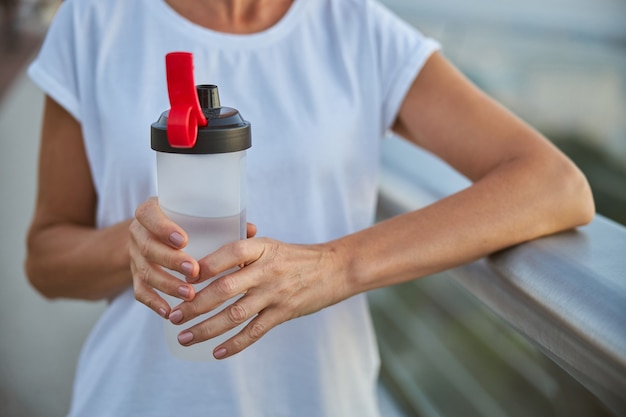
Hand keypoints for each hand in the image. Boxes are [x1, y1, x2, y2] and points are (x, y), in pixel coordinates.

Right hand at [128, 197, 256, 317]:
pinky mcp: (136, 277)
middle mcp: (138, 233)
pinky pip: (140, 291)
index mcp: (151, 211)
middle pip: (148, 247)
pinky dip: (154, 302)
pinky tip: (168, 311)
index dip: (163, 228)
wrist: (154, 237)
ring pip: (146, 272)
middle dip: (171, 260)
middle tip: (194, 271)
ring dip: (167, 284)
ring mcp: (135, 256)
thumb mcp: (197, 216)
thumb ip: (221, 222)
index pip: (149, 215)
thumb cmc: (185, 224)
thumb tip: (251, 230)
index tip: (184, 240)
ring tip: (189, 294)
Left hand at [168, 236, 348, 358]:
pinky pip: (255, 331)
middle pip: (225, 288)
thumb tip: (206, 256)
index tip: (183, 278)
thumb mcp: (271, 244)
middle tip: (173, 315)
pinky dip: (235, 344)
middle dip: (195, 304)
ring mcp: (275, 293)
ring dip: (206, 328)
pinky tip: (217, 352)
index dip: (205, 266)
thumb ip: (243, 249)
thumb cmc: (296, 257)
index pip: (230, 253)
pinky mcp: (284, 313)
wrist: (334, 269)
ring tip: (185, 337)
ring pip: (235, 314)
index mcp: (262, 248)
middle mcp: (267, 270)